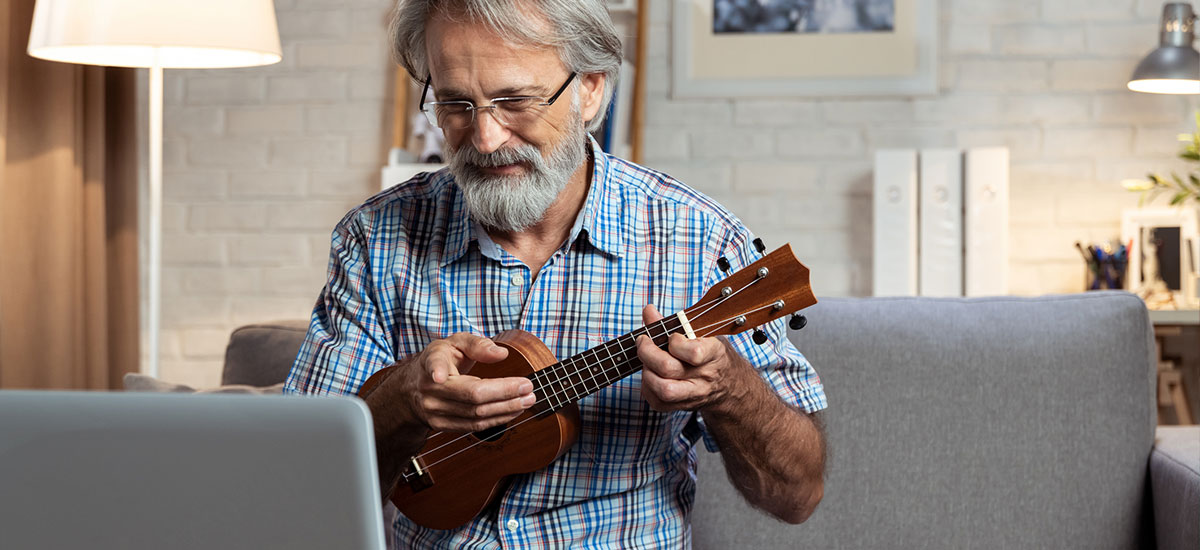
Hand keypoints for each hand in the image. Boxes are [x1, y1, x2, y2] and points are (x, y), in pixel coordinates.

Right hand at [372, 333, 535, 433]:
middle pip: (471, 396)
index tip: (439, 376)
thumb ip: (477, 344)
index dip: (437, 371)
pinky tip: (512, 411)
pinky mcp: (441, 426)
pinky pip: (473, 426)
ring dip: (506, 409)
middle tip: (528, 387)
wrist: (413, 388)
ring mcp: (434, 411)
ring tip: (527, 400)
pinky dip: (496, 419)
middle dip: (504, 393)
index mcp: (431, 363)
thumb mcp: (454, 343)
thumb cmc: (440, 360)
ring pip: (475, 415)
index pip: (434, 367)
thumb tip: (501, 354)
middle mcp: (430, 390)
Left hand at [635, 304, 749, 413]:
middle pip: (668, 369)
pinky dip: (647, 388)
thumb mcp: (701, 335)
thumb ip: (673, 323)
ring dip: (647, 373)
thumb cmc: (712, 355)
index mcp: (713, 353)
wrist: (730, 386)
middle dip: (647, 353)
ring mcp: (695, 395)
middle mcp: (705, 376)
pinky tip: (651, 376)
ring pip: (664, 390)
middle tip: (643, 343)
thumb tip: (648, 310)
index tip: (672, 336)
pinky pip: (658, 402)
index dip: (675, 342)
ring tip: (647, 362)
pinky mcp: (683, 407)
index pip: (693, 352)